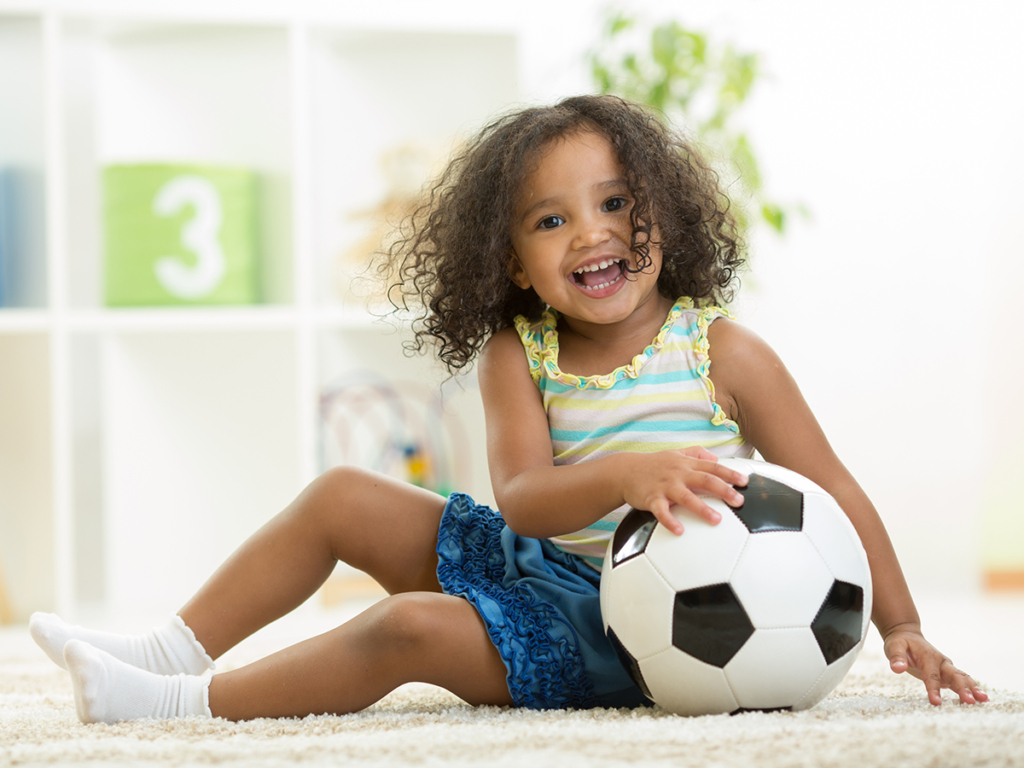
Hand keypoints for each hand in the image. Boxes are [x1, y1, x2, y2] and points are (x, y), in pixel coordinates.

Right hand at [621, 447, 747, 535]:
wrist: (624, 471)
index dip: (729, 474)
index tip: (745, 481)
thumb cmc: (653, 464)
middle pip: (704, 480)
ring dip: (702, 508)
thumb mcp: (675, 453)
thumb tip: (715, 458)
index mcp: (686, 464)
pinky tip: (679, 531)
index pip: (712, 467)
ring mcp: (665, 486)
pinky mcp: (651, 498)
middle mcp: (678, 473)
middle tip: (739, 501)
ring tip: (717, 520)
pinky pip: (661, 511)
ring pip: (686, 497)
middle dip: (723, 490)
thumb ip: (696, 453)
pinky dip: (670, 521)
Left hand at [883, 624, 988, 704]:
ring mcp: (946, 668)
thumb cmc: (900, 643)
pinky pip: (961, 681)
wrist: (908, 636)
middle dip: (963, 689)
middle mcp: (941, 662)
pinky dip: (971, 689)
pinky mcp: (947, 674)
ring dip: (972, 688)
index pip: (931, 675)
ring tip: (983, 700)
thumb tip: (897, 668)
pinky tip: (981, 699)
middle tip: (970, 701)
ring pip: (962, 678)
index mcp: (928, 656)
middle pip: (954, 675)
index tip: (936, 702)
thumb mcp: (894, 646)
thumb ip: (896, 657)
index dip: (933, 689)